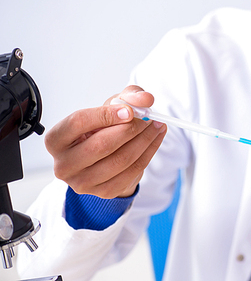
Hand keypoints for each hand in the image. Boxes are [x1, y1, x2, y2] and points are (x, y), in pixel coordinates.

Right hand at [45, 85, 166, 198]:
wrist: (106, 156)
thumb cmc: (104, 127)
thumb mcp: (112, 106)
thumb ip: (128, 96)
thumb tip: (145, 99)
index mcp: (56, 139)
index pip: (78, 123)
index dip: (105, 115)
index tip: (129, 110)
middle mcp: (64, 165)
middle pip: (101, 145)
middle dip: (130, 129)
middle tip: (148, 118)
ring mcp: (83, 182)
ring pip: (120, 160)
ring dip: (144, 140)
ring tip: (156, 126)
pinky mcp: (104, 192)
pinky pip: (132, 172)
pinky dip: (149, 153)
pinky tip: (155, 139)